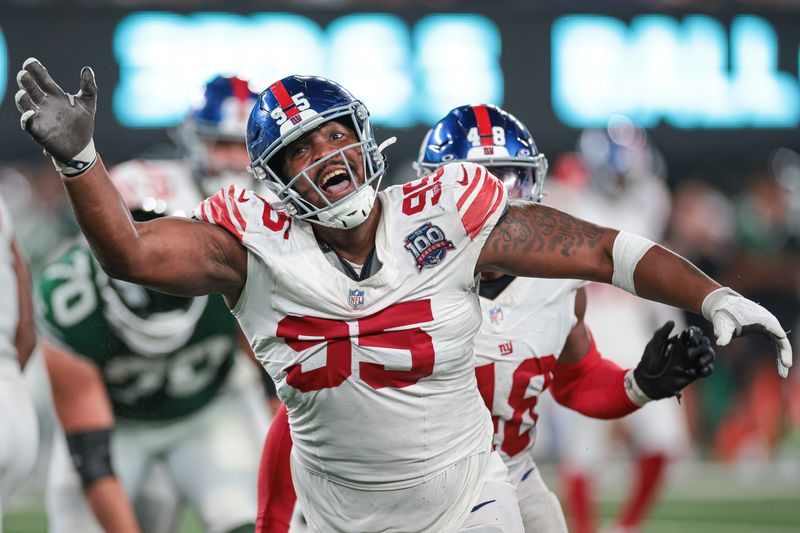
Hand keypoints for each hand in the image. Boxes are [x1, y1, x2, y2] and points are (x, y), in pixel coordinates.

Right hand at [15, 58, 96, 173]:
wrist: (82, 146)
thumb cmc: (82, 123)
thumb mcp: (88, 104)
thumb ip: (88, 87)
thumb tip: (87, 69)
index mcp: (54, 95)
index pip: (42, 79)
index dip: (36, 70)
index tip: (30, 61)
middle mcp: (44, 104)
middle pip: (31, 89)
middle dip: (26, 82)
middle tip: (24, 73)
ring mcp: (40, 117)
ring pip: (25, 105)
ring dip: (22, 99)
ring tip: (22, 93)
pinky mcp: (39, 131)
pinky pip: (28, 124)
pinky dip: (27, 119)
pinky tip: (29, 114)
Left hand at [631, 321, 714, 401]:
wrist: (649, 380)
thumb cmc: (649, 360)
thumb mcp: (654, 344)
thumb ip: (662, 333)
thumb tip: (672, 321)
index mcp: (680, 341)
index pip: (694, 333)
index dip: (696, 333)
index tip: (692, 338)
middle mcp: (688, 349)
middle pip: (704, 343)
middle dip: (701, 346)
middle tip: (689, 354)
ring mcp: (693, 361)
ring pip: (709, 355)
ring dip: (708, 357)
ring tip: (700, 362)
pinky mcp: (695, 373)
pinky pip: (708, 369)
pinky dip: (707, 369)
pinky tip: (699, 371)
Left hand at [702, 287, 791, 377]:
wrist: (724, 305)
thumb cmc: (724, 313)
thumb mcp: (723, 324)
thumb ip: (724, 334)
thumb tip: (720, 343)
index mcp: (762, 319)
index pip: (776, 331)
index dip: (780, 343)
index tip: (784, 355)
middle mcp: (769, 322)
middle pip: (782, 340)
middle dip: (785, 355)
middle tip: (785, 369)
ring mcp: (769, 327)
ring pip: (781, 344)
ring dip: (783, 358)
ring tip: (783, 375)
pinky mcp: (766, 331)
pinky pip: (776, 344)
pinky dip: (778, 355)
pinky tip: (780, 366)